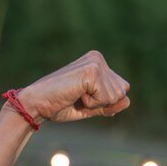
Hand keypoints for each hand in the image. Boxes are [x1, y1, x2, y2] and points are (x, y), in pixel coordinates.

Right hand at [16, 51, 130, 121]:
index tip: (83, 97)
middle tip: (78, 97)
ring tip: (76, 95)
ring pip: (116, 96)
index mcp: (98, 63)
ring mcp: (95, 63)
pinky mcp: (92, 71)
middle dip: (102, 103)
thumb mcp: (92, 107)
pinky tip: (75, 94)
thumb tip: (128, 100)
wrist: (37, 104)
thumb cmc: (61, 104)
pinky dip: (91, 104)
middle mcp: (98, 58)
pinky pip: (106, 99)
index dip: (105, 102)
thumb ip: (110, 104)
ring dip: (96, 103)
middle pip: (122, 92)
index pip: (121, 90)